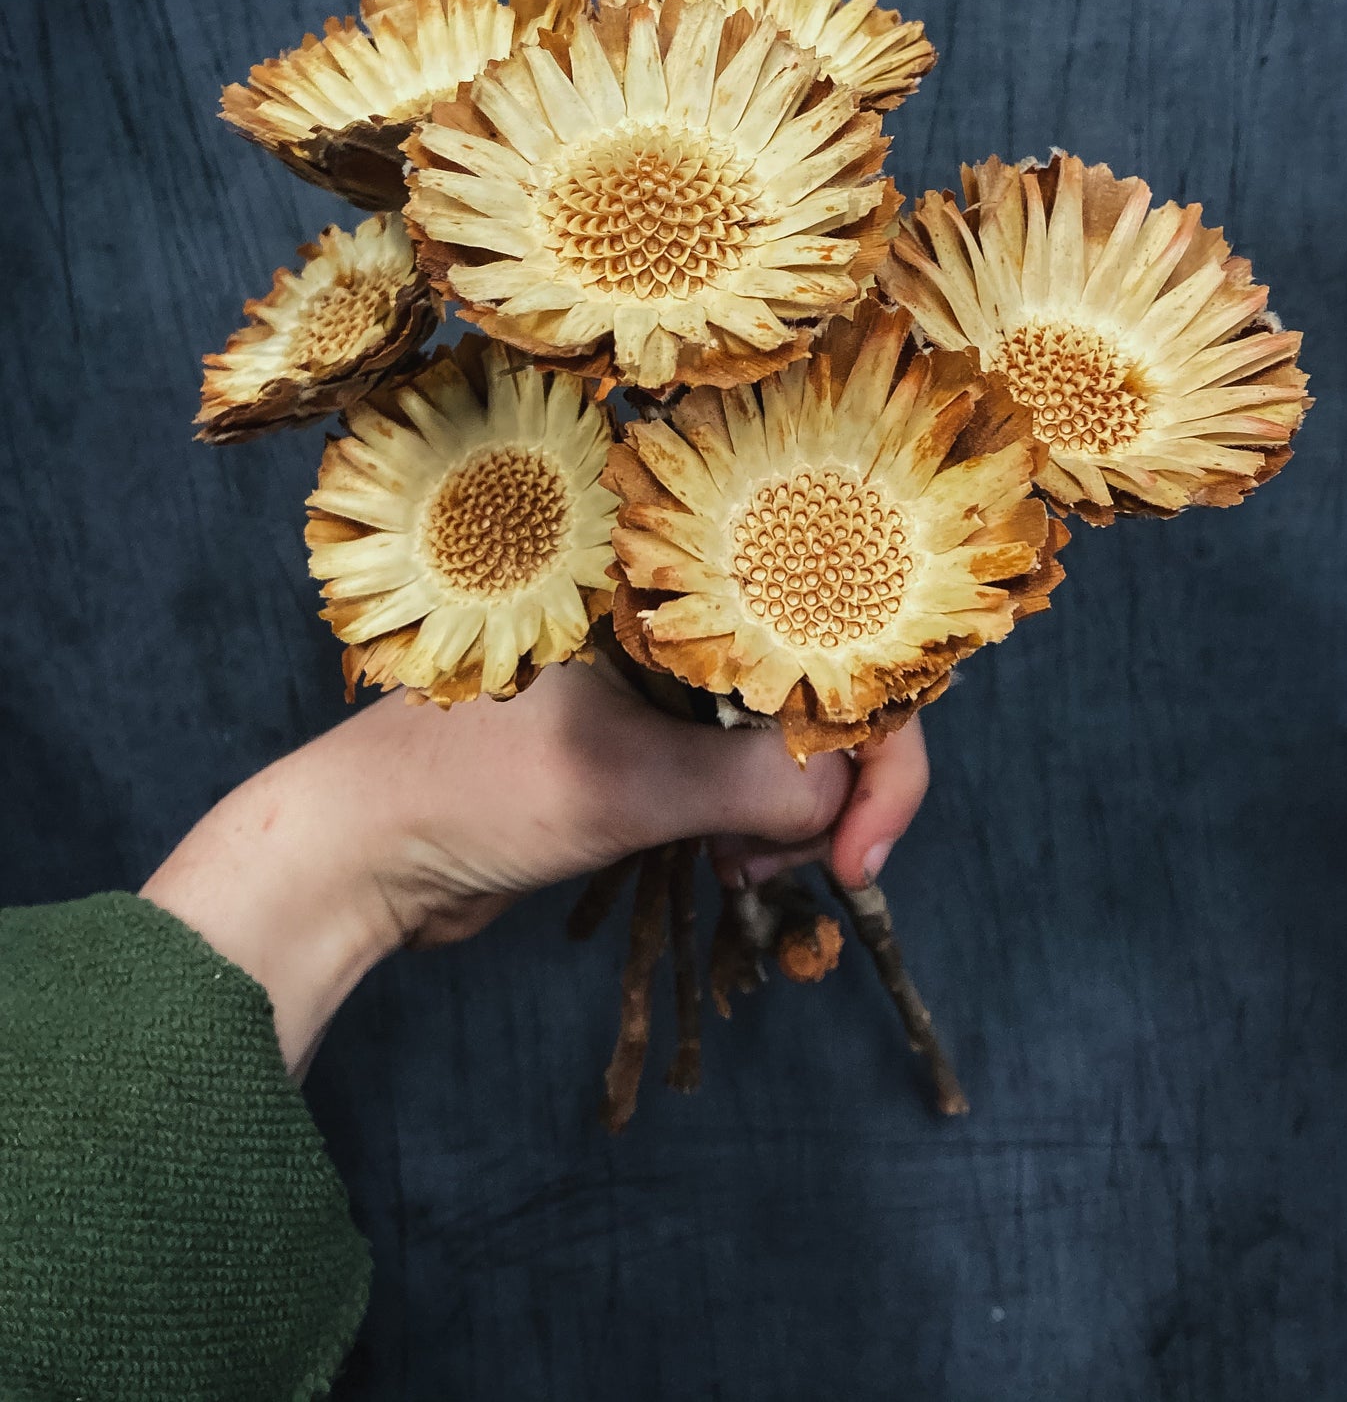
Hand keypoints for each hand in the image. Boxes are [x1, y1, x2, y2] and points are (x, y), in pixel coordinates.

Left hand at [141, 658, 929, 1075]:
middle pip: (822, 692)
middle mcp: (678, 626)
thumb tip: (845, 796)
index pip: (828, 636)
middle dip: (836, 789)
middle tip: (817, 869)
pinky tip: (733, 868)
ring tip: (748, 873)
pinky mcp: (648, 750)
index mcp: (669, 588)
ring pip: (787, 745)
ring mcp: (665, 690)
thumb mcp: (622, 782)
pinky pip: (742, 781)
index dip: (872, 740)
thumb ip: (747, 782)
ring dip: (795, 820)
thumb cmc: (469, 787)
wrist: (360, 853)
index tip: (861, 845)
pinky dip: (757, 830)